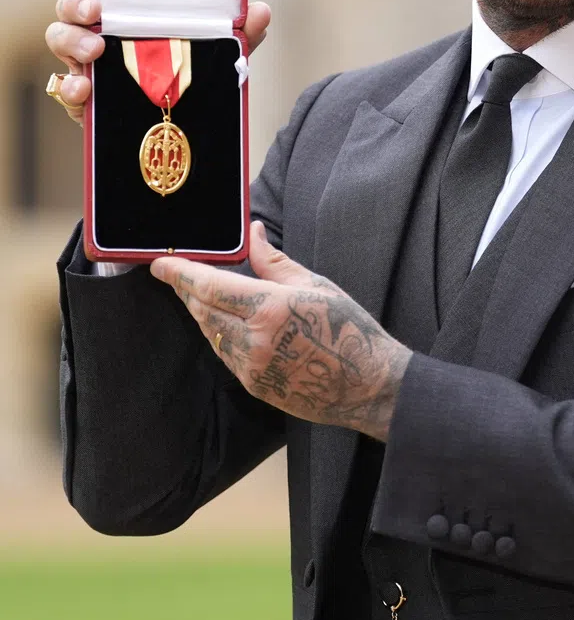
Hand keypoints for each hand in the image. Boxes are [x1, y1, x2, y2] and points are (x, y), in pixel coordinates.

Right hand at [45, 0, 272, 125]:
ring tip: (95, 49)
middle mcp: (101, 31)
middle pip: (70, 6)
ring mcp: (87, 64)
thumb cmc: (194, 76)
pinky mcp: (86, 100)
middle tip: (95, 9)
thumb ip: (240, 33)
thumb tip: (260, 11)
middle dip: (74, 2)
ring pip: (61, 41)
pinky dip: (70, 87)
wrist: (188, 130)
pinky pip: (65, 89)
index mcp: (129, 11)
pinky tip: (84, 89)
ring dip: (72, 40)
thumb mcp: (221, 52)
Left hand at [149, 222, 411, 439]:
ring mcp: (251, 367)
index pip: (209, 287)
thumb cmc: (349, 329)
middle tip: (180, 274)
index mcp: (269, 308)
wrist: (367, 385)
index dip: (180, 274)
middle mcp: (253, 340)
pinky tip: (228, 324)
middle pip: (203, 311)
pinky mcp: (254, 385)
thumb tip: (253, 233)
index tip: (159, 264)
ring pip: (210, 335)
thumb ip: (274, 262)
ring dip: (203, 313)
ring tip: (203, 295)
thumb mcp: (315, 285)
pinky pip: (225, 354)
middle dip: (188, 291)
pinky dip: (220, 335)